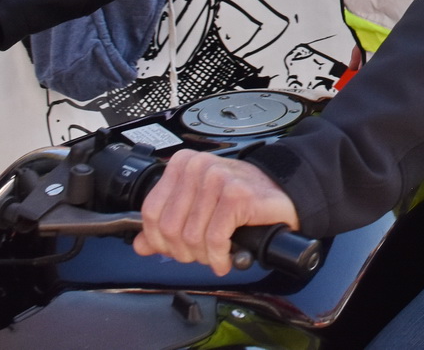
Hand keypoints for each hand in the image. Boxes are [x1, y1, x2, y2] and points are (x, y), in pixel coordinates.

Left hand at [134, 149, 300, 275]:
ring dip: (205, 256)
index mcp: (182, 164)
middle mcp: (198, 167)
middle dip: (184, 251)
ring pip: (192, 236)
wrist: (282, 193)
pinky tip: (226, 258)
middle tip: (200, 255)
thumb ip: (168, 222)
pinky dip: (219, 256)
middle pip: (169, 227)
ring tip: (216, 256)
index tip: (175, 249)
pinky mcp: (236, 195)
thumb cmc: (243, 198)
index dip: (159, 241)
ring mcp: (217, 179)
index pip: (151, 212)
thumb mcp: (199, 206)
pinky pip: (215, 238)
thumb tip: (141, 244)